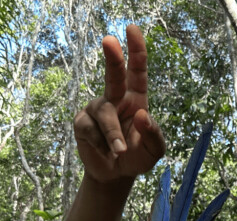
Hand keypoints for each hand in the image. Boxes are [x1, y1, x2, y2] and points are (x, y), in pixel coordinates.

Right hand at [74, 25, 165, 183]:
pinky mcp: (82, 122)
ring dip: (113, 135)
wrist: (115, 175)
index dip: (136, 50)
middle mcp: (115, 98)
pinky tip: (104, 150)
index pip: (137, 71)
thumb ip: (154, 135)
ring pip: (105, 114)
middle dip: (112, 57)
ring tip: (120, 151)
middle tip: (109, 40)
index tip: (132, 29)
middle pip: (113, 74)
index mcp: (136, 98)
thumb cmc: (137, 157)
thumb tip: (142, 115)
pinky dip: (101, 143)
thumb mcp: (154, 150)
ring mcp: (97, 108)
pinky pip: (90, 129)